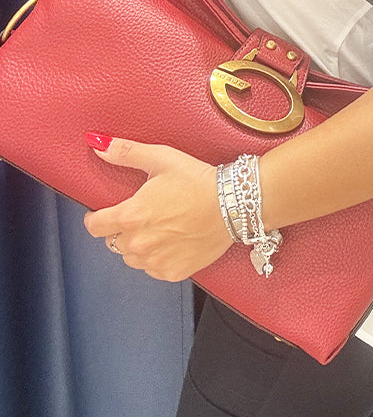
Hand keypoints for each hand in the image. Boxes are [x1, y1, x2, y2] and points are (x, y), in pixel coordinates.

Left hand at [83, 136, 232, 281]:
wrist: (234, 205)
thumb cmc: (197, 180)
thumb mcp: (161, 158)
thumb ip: (126, 152)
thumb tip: (97, 143)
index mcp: (131, 216)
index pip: (94, 227)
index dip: (96, 217)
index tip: (104, 213)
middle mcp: (140, 243)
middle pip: (113, 242)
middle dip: (122, 229)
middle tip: (143, 215)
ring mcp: (156, 261)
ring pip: (131, 258)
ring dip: (138, 246)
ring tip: (158, 228)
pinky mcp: (173, 272)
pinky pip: (152, 269)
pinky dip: (157, 258)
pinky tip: (172, 241)